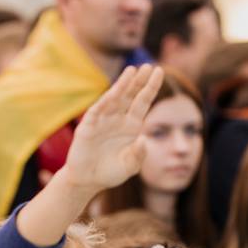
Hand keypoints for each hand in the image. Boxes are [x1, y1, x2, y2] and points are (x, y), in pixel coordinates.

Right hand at [63, 64, 162, 194]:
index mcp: (131, 126)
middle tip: (148, 66)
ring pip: (114, 98)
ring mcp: (103, 120)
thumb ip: (138, 155)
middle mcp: (118, 119)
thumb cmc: (110, 173)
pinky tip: (114, 91)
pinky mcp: (88, 126)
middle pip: (130, 95)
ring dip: (123, 85)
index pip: (143, 102)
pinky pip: (98, 110)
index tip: (160, 71)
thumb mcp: (129, 166)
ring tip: (132, 71)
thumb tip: (144, 139)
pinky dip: (106, 101)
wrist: (87, 181)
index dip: (150, 87)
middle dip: (139, 81)